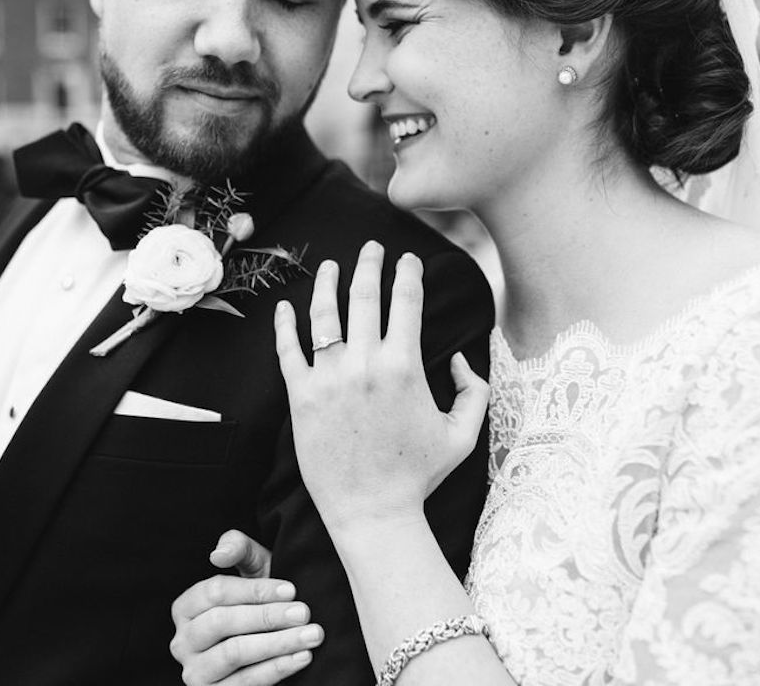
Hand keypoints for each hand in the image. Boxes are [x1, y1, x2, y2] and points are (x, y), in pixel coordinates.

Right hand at [170, 531, 322, 685]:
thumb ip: (238, 549)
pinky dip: (277, 668)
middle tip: (305, 612)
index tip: (291, 590)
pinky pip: (246, 683)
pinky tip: (302, 656)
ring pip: (234, 653)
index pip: (213, 592)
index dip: (253, 590)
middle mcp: (182, 642)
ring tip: (311, 634)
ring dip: (277, 643)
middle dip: (267, 616)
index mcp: (186, 608)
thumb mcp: (253, 569)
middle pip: (221, 622)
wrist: (272, 646)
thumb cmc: (261, 602)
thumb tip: (218, 554)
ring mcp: (195, 673)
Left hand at [274, 241, 490, 536]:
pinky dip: (284, 324)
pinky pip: (287, 350)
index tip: (409, 260)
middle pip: (364, 295)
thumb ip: (474, 391)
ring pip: (323, 314)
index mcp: (404, 365)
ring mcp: (329, 378)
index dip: (409, 273)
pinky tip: (285, 306)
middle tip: (372, 247)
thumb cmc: (419, 475)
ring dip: (327, 282)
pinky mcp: (301, 396)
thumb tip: (459, 359)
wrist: (372, 512)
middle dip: (370, 263)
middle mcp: (364, 363)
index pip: (406, 301)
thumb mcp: (463, 434)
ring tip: (330, 266)